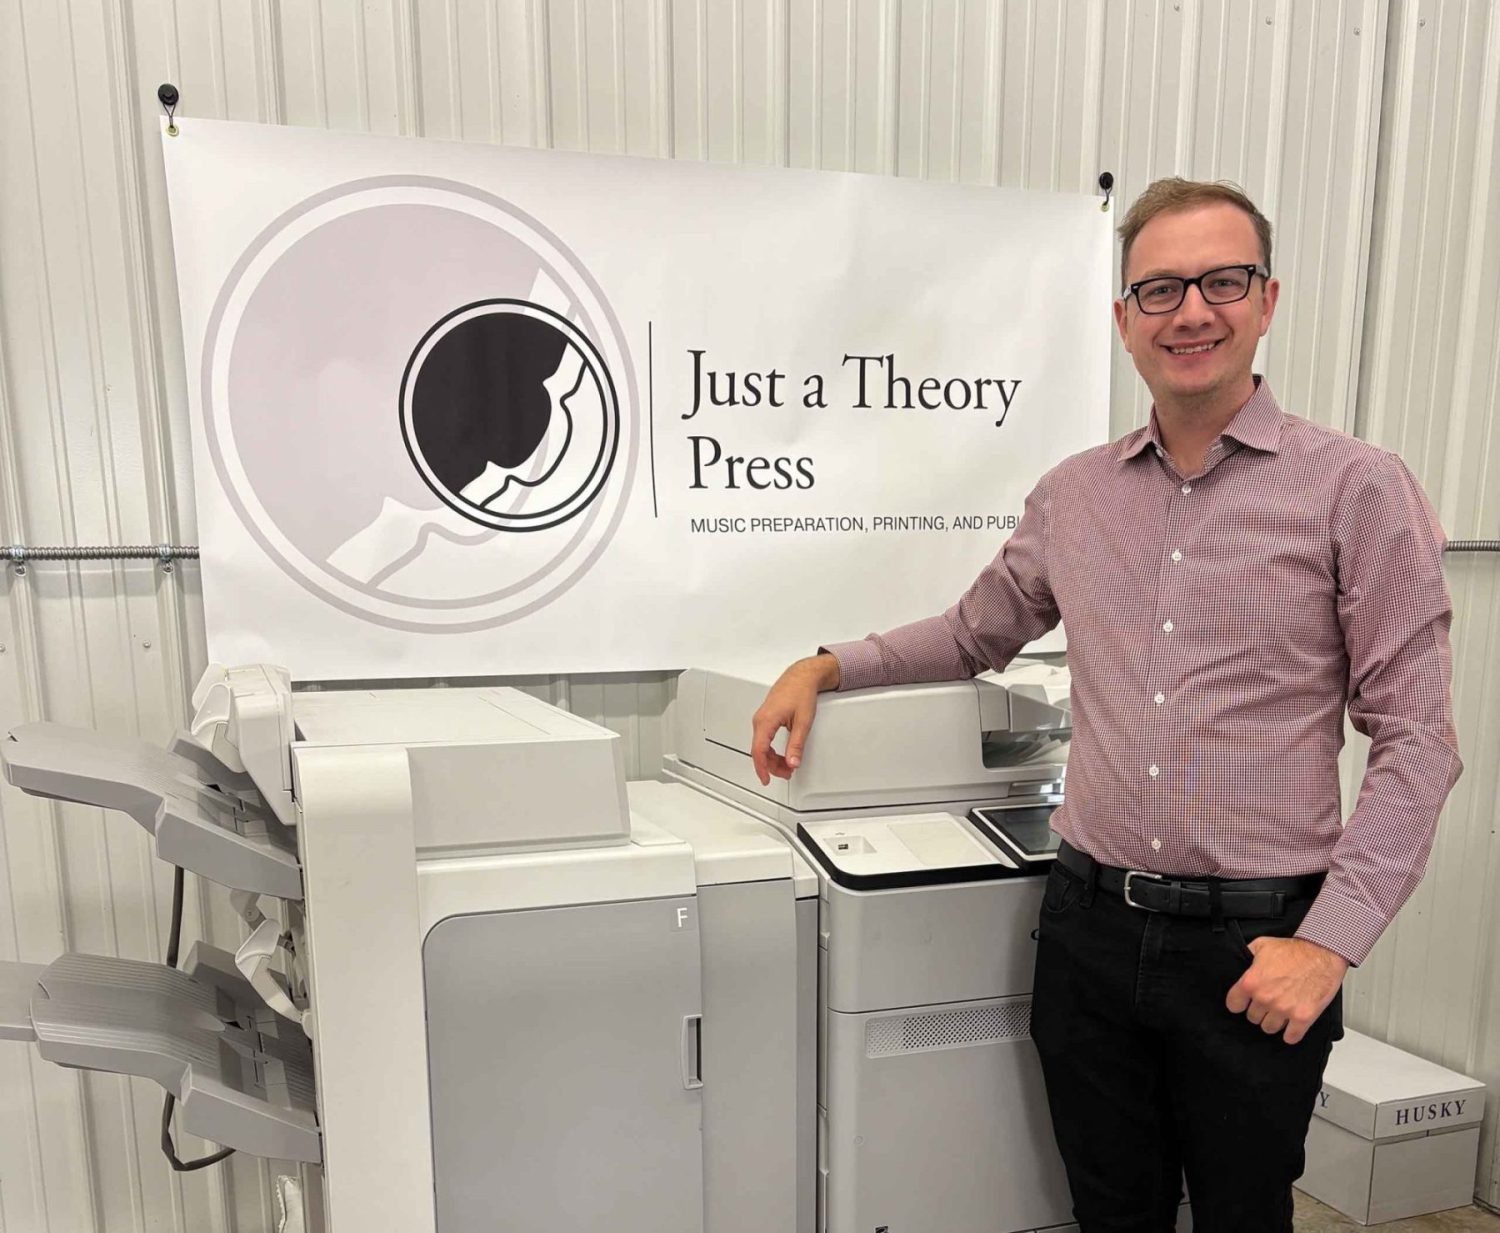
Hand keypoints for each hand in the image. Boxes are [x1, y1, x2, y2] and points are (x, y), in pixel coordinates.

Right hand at [750, 654, 840, 783]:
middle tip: (787, 774)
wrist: (801, 677)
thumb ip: (796, 745)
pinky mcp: (766, 718)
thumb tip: (792, 762)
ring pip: (762, 745)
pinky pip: (764, 738)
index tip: (766, 780)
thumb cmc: (801, 692)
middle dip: (772, 766)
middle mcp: (760, 720)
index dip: (762, 768)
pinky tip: (782, 755)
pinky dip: (772, 749)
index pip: (759, 751)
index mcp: (766, 721)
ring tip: (787, 766)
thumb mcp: (803, 722)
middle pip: (760, 751)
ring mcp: (761, 719)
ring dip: (773, 758)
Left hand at [1225, 936, 1347, 1044]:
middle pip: (1253, 1018)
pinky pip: (1291, 1037)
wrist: (1322, 954)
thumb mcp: (1261, 945)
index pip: (1233, 1005)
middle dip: (1259, 1011)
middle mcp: (1265, 998)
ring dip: (1274, 1022)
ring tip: (1280, 1012)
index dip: (1239, 1003)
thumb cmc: (1295, 950)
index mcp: (1252, 982)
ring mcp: (1284, 1010)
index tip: (1243, 1003)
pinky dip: (1291, 1034)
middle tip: (1268, 1003)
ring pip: (1269, 1028)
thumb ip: (1246, 957)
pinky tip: (1292, 1026)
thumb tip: (1240, 965)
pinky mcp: (1303, 1018)